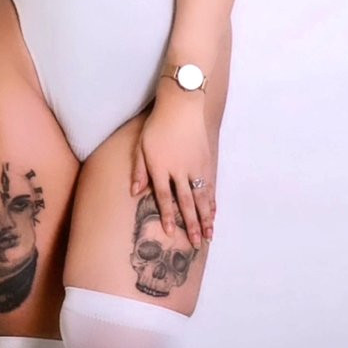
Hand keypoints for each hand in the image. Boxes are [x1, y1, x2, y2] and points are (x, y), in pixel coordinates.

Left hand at [130, 93, 217, 249]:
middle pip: (186, 201)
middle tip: (196, 243)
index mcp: (161, 167)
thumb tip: (134, 192)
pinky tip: (214, 212)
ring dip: (205, 217)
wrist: (182, 104)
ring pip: (202, 196)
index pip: (165, 196)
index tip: (170, 232)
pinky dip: (212, 201)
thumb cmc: (157, 124)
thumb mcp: (141, 144)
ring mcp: (195, 165)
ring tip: (209, 235)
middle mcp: (179, 170)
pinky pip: (210, 185)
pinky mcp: (206, 160)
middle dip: (191, 223)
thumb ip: (139, 169)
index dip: (168, 215)